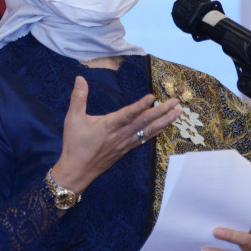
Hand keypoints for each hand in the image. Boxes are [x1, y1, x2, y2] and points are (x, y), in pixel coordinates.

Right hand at [50, 76, 180, 193]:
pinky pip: (145, 138)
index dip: (140, 106)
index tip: (152, 97)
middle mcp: (120, 135)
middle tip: (176, 102)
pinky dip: (156, 131)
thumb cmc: (74, 145)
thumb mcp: (72, 119)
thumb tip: (80, 78)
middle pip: (144, 122)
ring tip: (178, 113)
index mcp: (108, 126)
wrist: (77, 171)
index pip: (127, 114)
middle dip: (161, 111)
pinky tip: (165, 126)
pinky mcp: (126, 148)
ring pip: (148, 131)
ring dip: (164, 121)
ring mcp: (125, 143)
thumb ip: (78, 98)